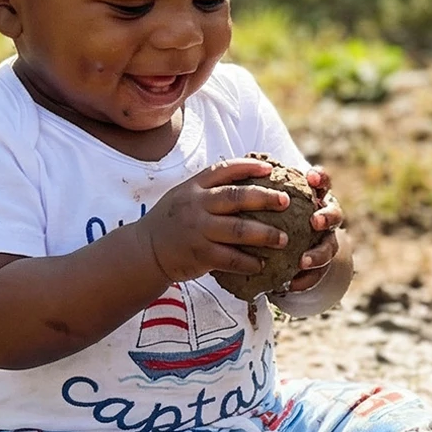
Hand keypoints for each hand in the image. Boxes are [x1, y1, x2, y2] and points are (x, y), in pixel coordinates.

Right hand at [141, 158, 293, 284]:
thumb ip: (211, 188)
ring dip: (265, 234)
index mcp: (194, 187)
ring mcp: (198, 230)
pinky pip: (230, 258)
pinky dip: (248, 262)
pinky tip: (262, 264)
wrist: (144, 251)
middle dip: (265, 199)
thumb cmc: (173, 221)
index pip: (224, 170)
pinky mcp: (199, 254)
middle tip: (286, 202)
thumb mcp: (185, 195)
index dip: (249, 167)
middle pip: (237, 197)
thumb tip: (251, 178)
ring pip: (238, 229)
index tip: (271, 169)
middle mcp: (196, 205)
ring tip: (284, 239)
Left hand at [274, 168, 343, 294]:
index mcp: (313, 198)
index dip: (321, 179)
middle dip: (327, 217)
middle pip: (335, 214)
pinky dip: (306, 279)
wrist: (283, 247)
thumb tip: (243, 162)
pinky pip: (317, 274)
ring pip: (331, 247)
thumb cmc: (271, 216)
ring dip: (319, 253)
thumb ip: (262, 184)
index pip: (323, 183)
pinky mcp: (319, 265)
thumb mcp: (268, 199)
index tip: (311, 178)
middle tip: (314, 222)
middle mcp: (324, 218)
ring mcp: (325, 241)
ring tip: (303, 261)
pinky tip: (291, 284)